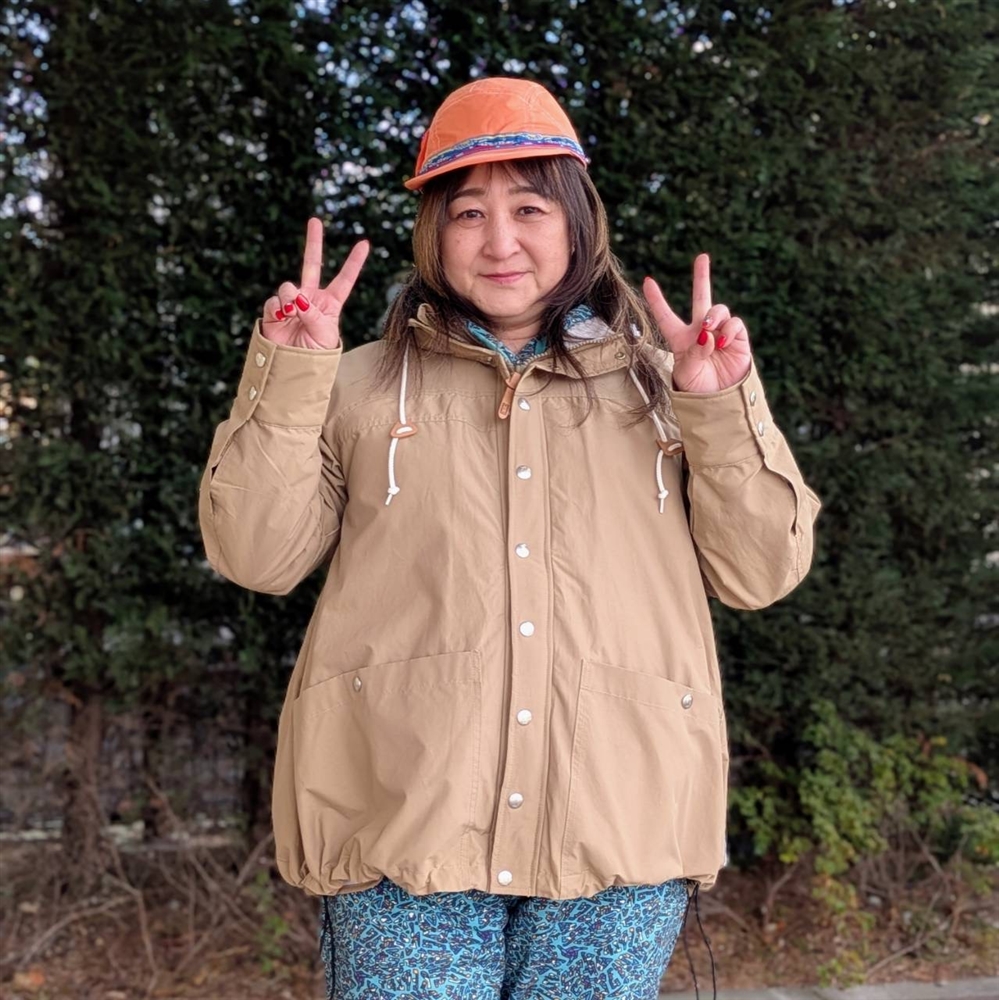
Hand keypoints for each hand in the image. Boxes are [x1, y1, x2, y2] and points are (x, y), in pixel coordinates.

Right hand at [261, 218, 369, 349]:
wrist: (292, 369)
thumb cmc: (315, 357)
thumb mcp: (324, 336)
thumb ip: (313, 314)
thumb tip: (296, 297)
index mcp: (331, 305)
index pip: (344, 280)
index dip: (353, 262)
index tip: (364, 244)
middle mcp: (311, 300)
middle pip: (312, 265)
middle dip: (313, 242)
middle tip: (315, 220)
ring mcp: (291, 303)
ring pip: (289, 286)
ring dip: (290, 297)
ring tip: (292, 312)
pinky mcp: (274, 312)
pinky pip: (274, 302)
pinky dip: (278, 308)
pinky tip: (282, 317)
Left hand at [642, 254, 751, 392]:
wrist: (720, 402)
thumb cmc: (697, 389)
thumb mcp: (687, 372)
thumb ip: (695, 351)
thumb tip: (709, 334)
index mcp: (680, 339)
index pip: (666, 316)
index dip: (657, 300)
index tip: (647, 281)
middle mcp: (700, 332)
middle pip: (702, 298)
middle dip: (702, 277)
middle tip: (702, 257)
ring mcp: (720, 333)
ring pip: (719, 309)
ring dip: (713, 316)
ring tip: (710, 330)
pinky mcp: (738, 338)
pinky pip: (735, 323)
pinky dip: (729, 328)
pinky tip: (723, 341)